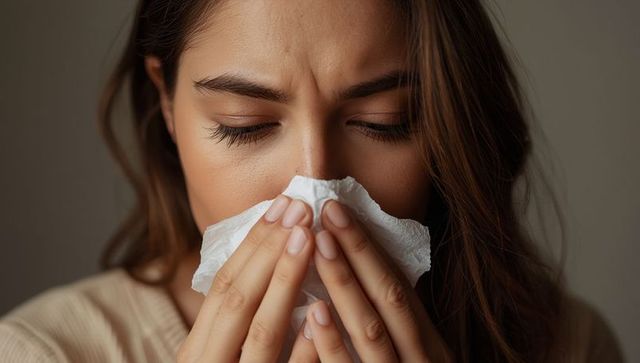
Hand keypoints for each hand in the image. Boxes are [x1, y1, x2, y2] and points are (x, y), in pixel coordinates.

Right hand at [177, 195, 320, 361]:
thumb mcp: (217, 355)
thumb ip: (234, 320)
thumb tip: (268, 261)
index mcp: (198, 347)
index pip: (223, 285)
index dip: (253, 243)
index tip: (282, 206)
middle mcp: (210, 362)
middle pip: (239, 299)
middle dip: (269, 250)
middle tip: (299, 209)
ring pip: (263, 331)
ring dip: (287, 281)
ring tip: (309, 240)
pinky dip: (306, 345)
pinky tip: (321, 311)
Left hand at [303, 200, 451, 361]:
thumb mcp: (414, 357)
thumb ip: (394, 329)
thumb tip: (361, 275)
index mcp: (429, 343)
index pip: (400, 286)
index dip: (371, 248)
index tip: (342, 212)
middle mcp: (420, 356)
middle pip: (389, 296)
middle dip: (359, 250)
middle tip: (330, 211)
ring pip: (370, 329)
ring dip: (344, 283)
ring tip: (320, 244)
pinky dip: (333, 342)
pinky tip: (315, 312)